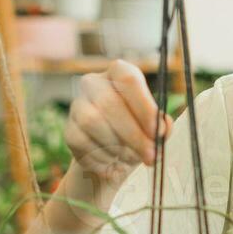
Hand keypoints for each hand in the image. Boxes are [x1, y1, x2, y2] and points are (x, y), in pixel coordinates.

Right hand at [65, 59, 171, 186]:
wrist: (113, 156)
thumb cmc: (138, 134)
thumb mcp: (155, 128)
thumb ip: (162, 126)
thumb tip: (163, 128)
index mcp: (119, 73)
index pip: (128, 79)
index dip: (144, 106)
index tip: (158, 132)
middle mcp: (93, 83)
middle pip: (109, 103)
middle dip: (134, 134)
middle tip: (151, 156)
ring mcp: (77, 105)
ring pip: (93, 121)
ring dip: (117, 145)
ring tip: (130, 157)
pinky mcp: (69, 130)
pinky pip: (83, 142)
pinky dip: (103, 157)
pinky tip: (113, 160)